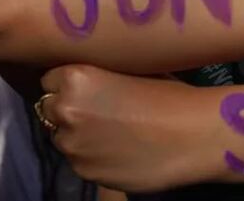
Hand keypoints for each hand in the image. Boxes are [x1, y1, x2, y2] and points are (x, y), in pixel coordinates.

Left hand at [38, 65, 219, 192]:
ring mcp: (73, 147)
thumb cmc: (172, 94)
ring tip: (112, 133)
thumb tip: (95, 75)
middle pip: (49, 109)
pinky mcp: (86, 173)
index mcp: (75, 79)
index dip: (69, 82)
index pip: (50, 79)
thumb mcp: (133, 70)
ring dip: (79, 134)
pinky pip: (80, 160)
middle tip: (97, 110)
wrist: (194, 136)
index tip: (88, 87)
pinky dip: (93, 156)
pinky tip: (120, 151)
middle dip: (67, 108)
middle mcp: (65, 112)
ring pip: (63, 137)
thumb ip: (104, 74)